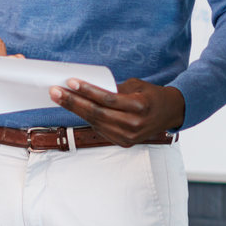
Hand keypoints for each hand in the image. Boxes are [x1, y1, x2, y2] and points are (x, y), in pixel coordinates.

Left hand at [49, 77, 183, 145]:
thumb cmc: (151, 95)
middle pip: (98, 113)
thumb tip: (87, 86)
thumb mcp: (136, 85)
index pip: (108, 99)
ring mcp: (129, 136)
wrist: (170, 113)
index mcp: (140, 106)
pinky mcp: (124, 143)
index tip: (70, 82)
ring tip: (59, 98)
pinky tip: (75, 108)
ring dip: (76, 110)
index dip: (88, 91)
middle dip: (74, 101)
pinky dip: (87, 118)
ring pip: (96, 122)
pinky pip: (101, 129)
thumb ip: (114, 88)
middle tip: (55, 91)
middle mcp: (134, 124)